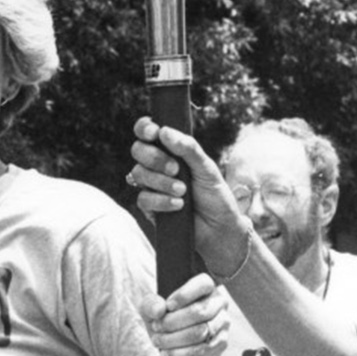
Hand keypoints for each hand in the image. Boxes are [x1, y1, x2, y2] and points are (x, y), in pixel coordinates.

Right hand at [130, 117, 251, 277]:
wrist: (219, 228)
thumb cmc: (214, 194)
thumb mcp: (206, 167)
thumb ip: (188, 148)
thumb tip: (164, 132)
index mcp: (171, 150)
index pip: (147, 131)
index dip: (144, 128)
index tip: (153, 132)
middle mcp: (158, 165)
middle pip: (138, 150)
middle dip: (155, 158)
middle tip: (176, 169)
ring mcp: (152, 185)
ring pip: (138, 173)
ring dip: (161, 182)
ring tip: (183, 191)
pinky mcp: (150, 207)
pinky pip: (143, 198)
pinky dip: (161, 201)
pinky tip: (178, 205)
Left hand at [142, 272, 230, 355]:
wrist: (172, 341)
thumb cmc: (163, 317)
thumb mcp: (151, 307)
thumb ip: (150, 304)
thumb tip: (159, 310)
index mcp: (206, 287)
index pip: (203, 284)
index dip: (184, 295)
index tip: (168, 306)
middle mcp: (219, 302)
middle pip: (200, 312)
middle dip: (173, 322)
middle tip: (156, 327)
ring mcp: (223, 323)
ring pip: (201, 333)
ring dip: (174, 339)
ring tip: (158, 341)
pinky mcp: (221, 343)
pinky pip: (203, 351)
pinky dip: (181, 354)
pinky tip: (167, 353)